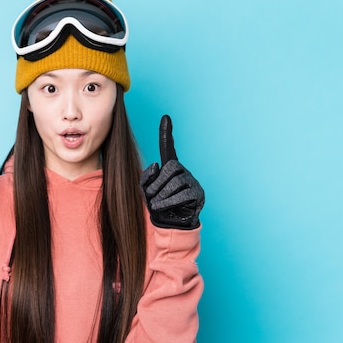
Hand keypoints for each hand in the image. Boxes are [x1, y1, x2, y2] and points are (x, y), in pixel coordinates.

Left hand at [140, 115, 204, 229]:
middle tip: (151, 196)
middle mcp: (183, 171)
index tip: (165, 117)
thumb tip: (157, 165)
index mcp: (169, 168)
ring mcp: (192, 181)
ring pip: (175, 182)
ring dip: (161, 195)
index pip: (168, 147)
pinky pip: (182, 194)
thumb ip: (145, 177)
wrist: (169, 225)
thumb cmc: (157, 205)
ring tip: (156, 204)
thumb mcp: (145, 191)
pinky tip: (161, 206)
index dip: (166, 133)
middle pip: (171, 168)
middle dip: (158, 183)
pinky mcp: (198, 194)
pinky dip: (168, 201)